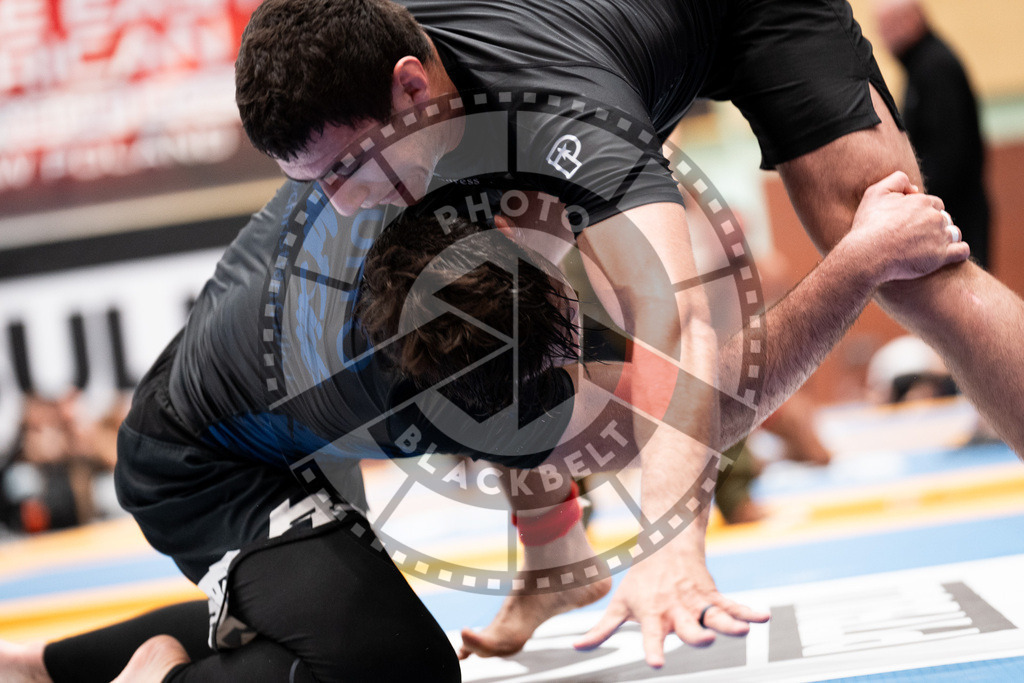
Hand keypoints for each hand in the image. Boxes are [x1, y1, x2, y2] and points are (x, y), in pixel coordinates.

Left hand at [573, 540, 768, 667]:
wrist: (665, 546)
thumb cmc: (640, 582)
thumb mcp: (618, 605)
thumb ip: (600, 630)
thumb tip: (576, 648)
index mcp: (653, 615)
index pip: (651, 635)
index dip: (653, 649)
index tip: (657, 663)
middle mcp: (677, 610)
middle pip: (689, 626)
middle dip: (697, 634)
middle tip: (705, 639)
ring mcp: (697, 602)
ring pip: (714, 615)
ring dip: (729, 623)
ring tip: (742, 631)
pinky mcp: (713, 597)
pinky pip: (733, 605)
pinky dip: (748, 611)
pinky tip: (763, 618)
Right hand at [845, 171, 969, 282]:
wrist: (867, 254)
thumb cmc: (868, 226)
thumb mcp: (875, 193)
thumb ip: (896, 180)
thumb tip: (914, 188)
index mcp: (922, 201)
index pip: (933, 203)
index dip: (923, 212)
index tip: (911, 222)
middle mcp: (934, 217)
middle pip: (944, 218)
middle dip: (935, 224)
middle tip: (918, 235)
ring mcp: (939, 237)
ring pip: (954, 233)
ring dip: (946, 237)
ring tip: (931, 246)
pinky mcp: (941, 256)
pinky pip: (962, 251)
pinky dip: (960, 251)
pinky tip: (950, 254)